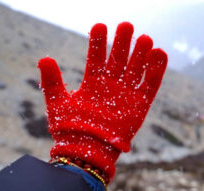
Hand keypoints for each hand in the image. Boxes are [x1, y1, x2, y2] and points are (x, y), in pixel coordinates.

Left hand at [38, 22, 167, 179]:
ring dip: (140, 53)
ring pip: (136, 69)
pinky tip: (159, 53)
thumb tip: (44, 58)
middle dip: (123, 43)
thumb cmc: (70, 129)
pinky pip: (150, 85)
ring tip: (143, 38)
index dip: (99, 42)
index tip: (100, 25)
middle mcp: (110, 86)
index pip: (97, 57)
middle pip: (119, 59)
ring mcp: (126, 95)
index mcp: (92, 83)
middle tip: (126, 25)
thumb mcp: (57, 102)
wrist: (86, 151)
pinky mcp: (140, 105)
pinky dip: (156, 70)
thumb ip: (52, 80)